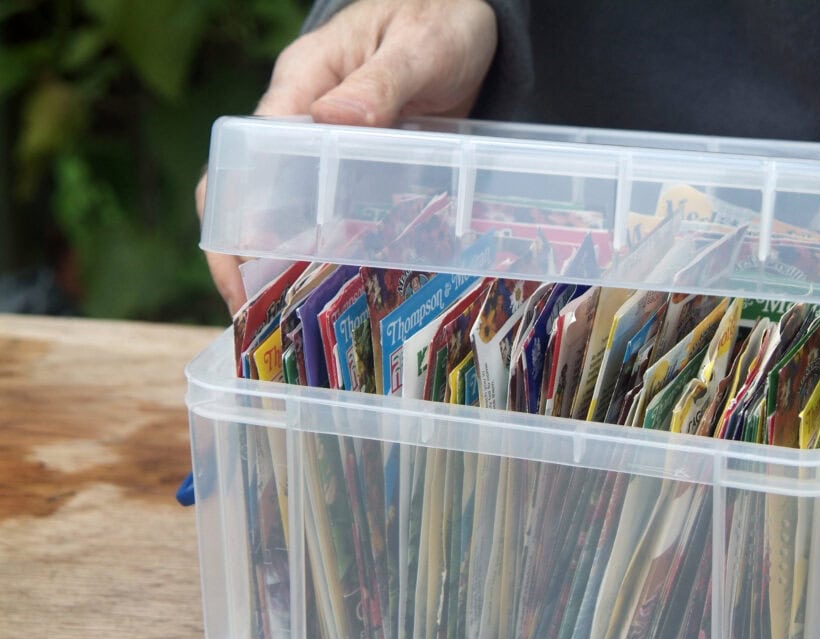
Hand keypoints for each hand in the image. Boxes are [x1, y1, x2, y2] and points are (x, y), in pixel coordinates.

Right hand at [197, 0, 497, 312]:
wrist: (475, 19)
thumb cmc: (441, 18)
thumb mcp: (419, 46)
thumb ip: (381, 83)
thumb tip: (331, 119)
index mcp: (302, 83)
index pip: (245, 157)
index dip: (234, 219)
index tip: (242, 273)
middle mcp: (304, 116)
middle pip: (253, 193)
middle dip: (247, 255)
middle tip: (267, 316)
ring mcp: (331, 144)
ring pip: (292, 209)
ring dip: (291, 259)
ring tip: (303, 317)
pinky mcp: (364, 163)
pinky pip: (338, 209)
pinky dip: (335, 247)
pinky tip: (350, 286)